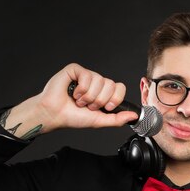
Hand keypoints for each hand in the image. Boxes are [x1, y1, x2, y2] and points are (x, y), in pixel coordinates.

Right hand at [22, 63, 137, 132]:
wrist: (55, 115)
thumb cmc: (73, 117)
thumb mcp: (99, 121)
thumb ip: (117, 119)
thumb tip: (134, 116)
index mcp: (103, 93)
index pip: (119, 88)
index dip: (115, 98)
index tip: (106, 108)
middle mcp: (96, 82)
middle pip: (111, 84)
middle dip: (100, 100)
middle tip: (88, 106)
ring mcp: (86, 75)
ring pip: (99, 80)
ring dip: (88, 96)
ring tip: (79, 101)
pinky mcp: (75, 70)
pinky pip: (87, 75)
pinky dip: (81, 89)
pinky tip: (73, 93)